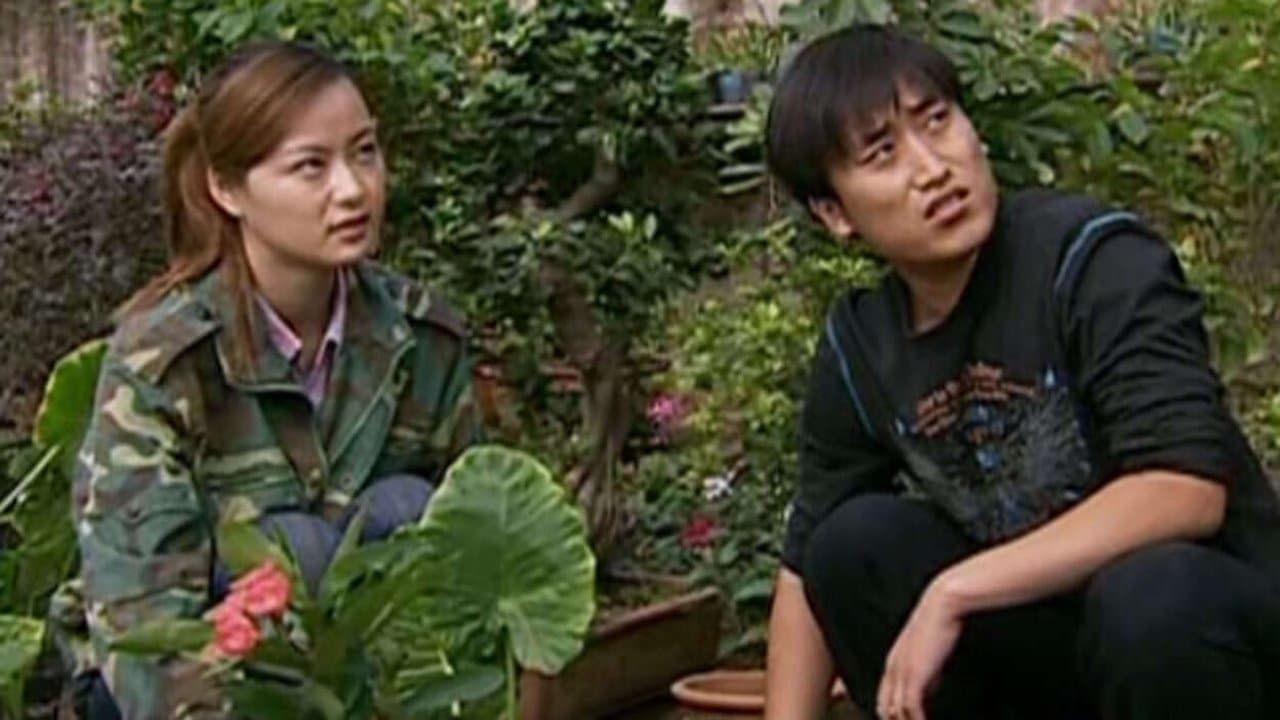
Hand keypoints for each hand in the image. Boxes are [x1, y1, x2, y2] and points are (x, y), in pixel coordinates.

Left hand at [876, 582, 962, 719]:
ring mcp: (901, 672)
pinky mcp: (914, 673)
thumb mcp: (927, 656)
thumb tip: (925, 695)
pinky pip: (909, 707)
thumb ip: (924, 676)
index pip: (883, 700)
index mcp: (893, 665)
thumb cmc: (939, 626)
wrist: (941, 605)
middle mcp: (892, 670)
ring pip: (894, 711)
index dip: (890, 716)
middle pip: (884, 708)